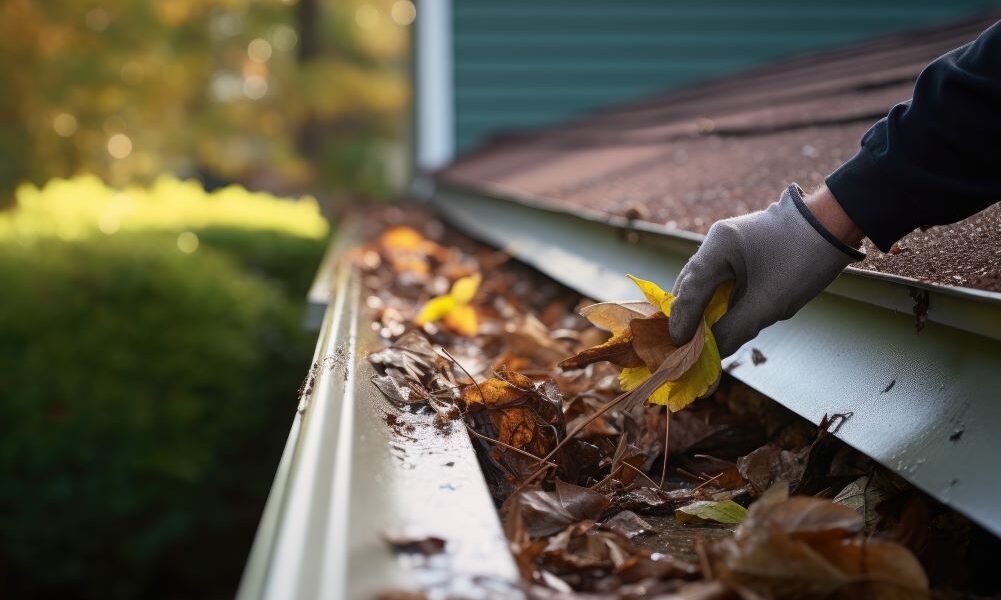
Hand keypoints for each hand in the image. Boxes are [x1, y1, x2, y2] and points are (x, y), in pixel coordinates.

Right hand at [669, 184, 864, 357]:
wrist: (835, 225)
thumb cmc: (803, 260)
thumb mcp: (769, 302)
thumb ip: (736, 329)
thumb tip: (713, 352)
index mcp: (718, 247)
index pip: (689, 291)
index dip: (682, 322)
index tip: (678, 347)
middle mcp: (715, 241)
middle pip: (689, 284)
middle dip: (686, 315)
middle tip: (682, 346)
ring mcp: (725, 242)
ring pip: (702, 281)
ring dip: (700, 308)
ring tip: (697, 336)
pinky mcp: (738, 248)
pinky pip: (717, 277)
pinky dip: (714, 299)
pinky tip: (717, 317)